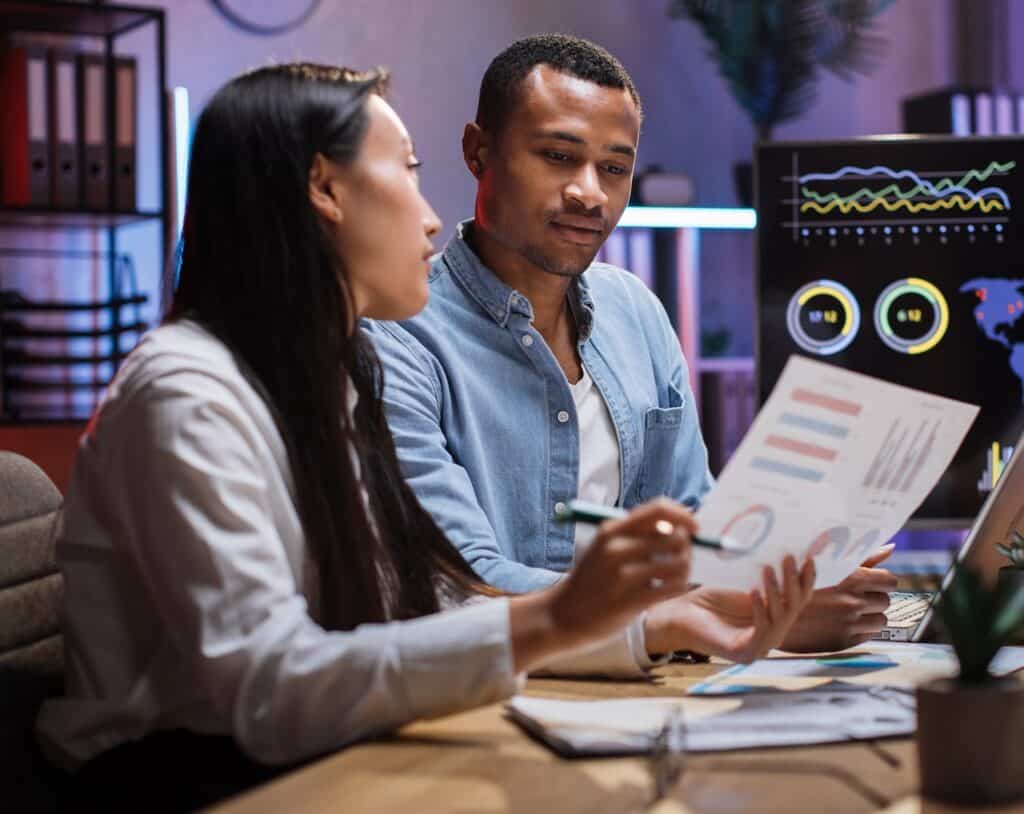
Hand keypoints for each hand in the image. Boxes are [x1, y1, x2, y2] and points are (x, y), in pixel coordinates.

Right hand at [509, 499, 694, 671]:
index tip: (694, 527)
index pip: (658, 509)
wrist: (561, 616)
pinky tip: (668, 590)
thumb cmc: (590, 581)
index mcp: (611, 530)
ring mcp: (622, 576)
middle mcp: (616, 548)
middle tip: (682, 559)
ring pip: (678, 563)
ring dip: (685, 570)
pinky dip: (678, 587)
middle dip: (688, 547)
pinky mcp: (629, 601)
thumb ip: (635, 534)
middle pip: (675, 536)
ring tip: (675, 577)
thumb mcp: (604, 547)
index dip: (683, 515)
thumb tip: (678, 523)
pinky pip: (672, 588)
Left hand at [644, 555, 815, 663]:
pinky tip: (753, 591)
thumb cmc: (707, 599)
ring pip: (780, 617)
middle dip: (793, 581)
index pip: (799, 599)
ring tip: (768, 568)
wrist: (679, 616)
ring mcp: (760, 646)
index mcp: (774, 617)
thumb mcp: (740, 583)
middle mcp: (772, 634)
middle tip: (787, 558)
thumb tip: (787, 549)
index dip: (806, 579)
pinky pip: (761, 631)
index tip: (809, 558)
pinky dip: (760, 609)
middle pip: (794, 607)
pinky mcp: (745, 653)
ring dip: (776, 591)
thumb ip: (763, 575)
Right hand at [779, 545, 897, 652]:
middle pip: (885, 601)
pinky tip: (843, 621)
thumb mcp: (827, 565)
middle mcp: (853, 603)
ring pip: (880, 621)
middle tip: (858, 596)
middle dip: (874, 598)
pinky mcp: (842, 641)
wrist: (770, 611)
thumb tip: (890, 548)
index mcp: (852, 580)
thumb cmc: (796, 583)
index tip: (874, 582)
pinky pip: (867, 636)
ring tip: (852, 610)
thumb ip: (863, 558)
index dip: (882, 581)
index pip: (889, 581)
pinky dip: (860, 629)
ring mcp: (848, 624)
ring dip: (870, 615)